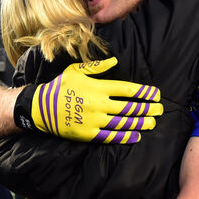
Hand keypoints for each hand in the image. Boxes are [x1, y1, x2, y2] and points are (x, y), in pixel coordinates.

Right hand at [14, 57, 162, 143]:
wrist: (39, 108)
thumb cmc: (59, 86)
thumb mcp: (76, 70)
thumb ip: (97, 66)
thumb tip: (115, 61)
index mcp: (97, 87)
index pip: (127, 90)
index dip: (144, 93)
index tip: (155, 94)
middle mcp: (98, 104)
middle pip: (129, 108)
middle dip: (147, 109)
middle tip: (159, 110)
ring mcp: (94, 121)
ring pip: (123, 123)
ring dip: (140, 123)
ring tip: (152, 123)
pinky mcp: (88, 134)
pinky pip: (111, 137)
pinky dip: (125, 137)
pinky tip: (136, 136)